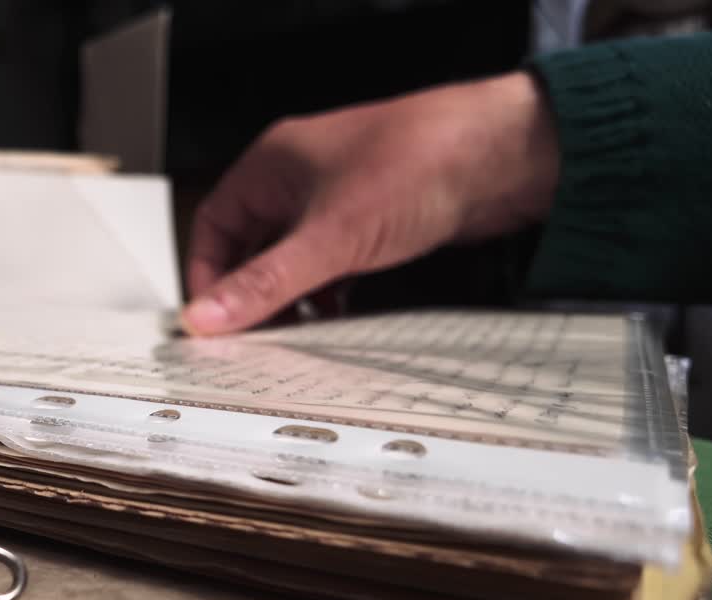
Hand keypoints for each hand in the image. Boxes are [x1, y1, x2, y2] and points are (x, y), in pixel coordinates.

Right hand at [181, 71, 559, 334]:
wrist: (504, 153)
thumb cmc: (420, 159)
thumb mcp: (329, 237)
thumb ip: (265, 283)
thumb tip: (208, 316)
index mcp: (272, 164)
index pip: (213, 224)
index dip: (207, 274)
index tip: (214, 319)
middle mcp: (300, 177)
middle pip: (251, 245)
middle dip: (252, 292)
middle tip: (254, 335)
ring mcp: (338, 197)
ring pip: (293, 256)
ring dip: (290, 295)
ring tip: (297, 330)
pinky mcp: (372, 218)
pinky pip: (331, 260)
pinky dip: (327, 290)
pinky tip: (339, 312)